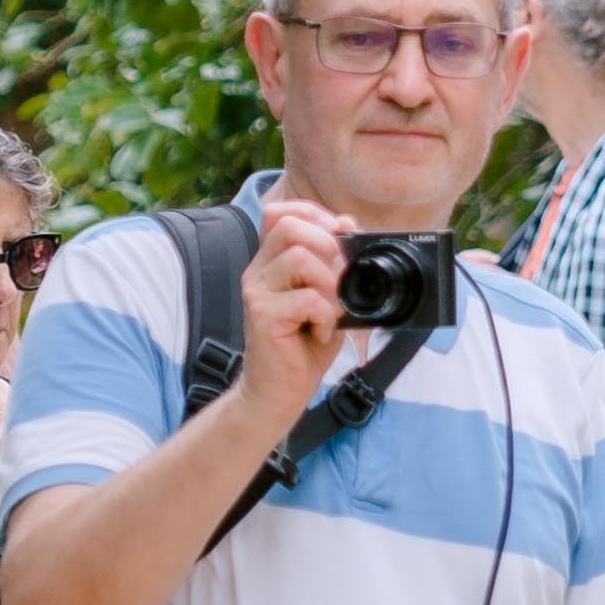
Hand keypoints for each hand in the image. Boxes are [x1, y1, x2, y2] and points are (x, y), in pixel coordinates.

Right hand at [241, 196, 354, 408]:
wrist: (278, 392)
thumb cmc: (302, 347)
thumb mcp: (327, 298)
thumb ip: (335, 263)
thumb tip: (348, 223)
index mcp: (270, 262)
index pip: (279, 212)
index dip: (313, 215)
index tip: (337, 238)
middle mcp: (258, 271)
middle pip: (288, 226)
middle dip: (326, 245)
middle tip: (339, 278)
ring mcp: (256, 292)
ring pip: (299, 258)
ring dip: (329, 283)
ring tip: (331, 311)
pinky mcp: (262, 315)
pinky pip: (307, 298)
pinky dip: (325, 314)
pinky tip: (322, 331)